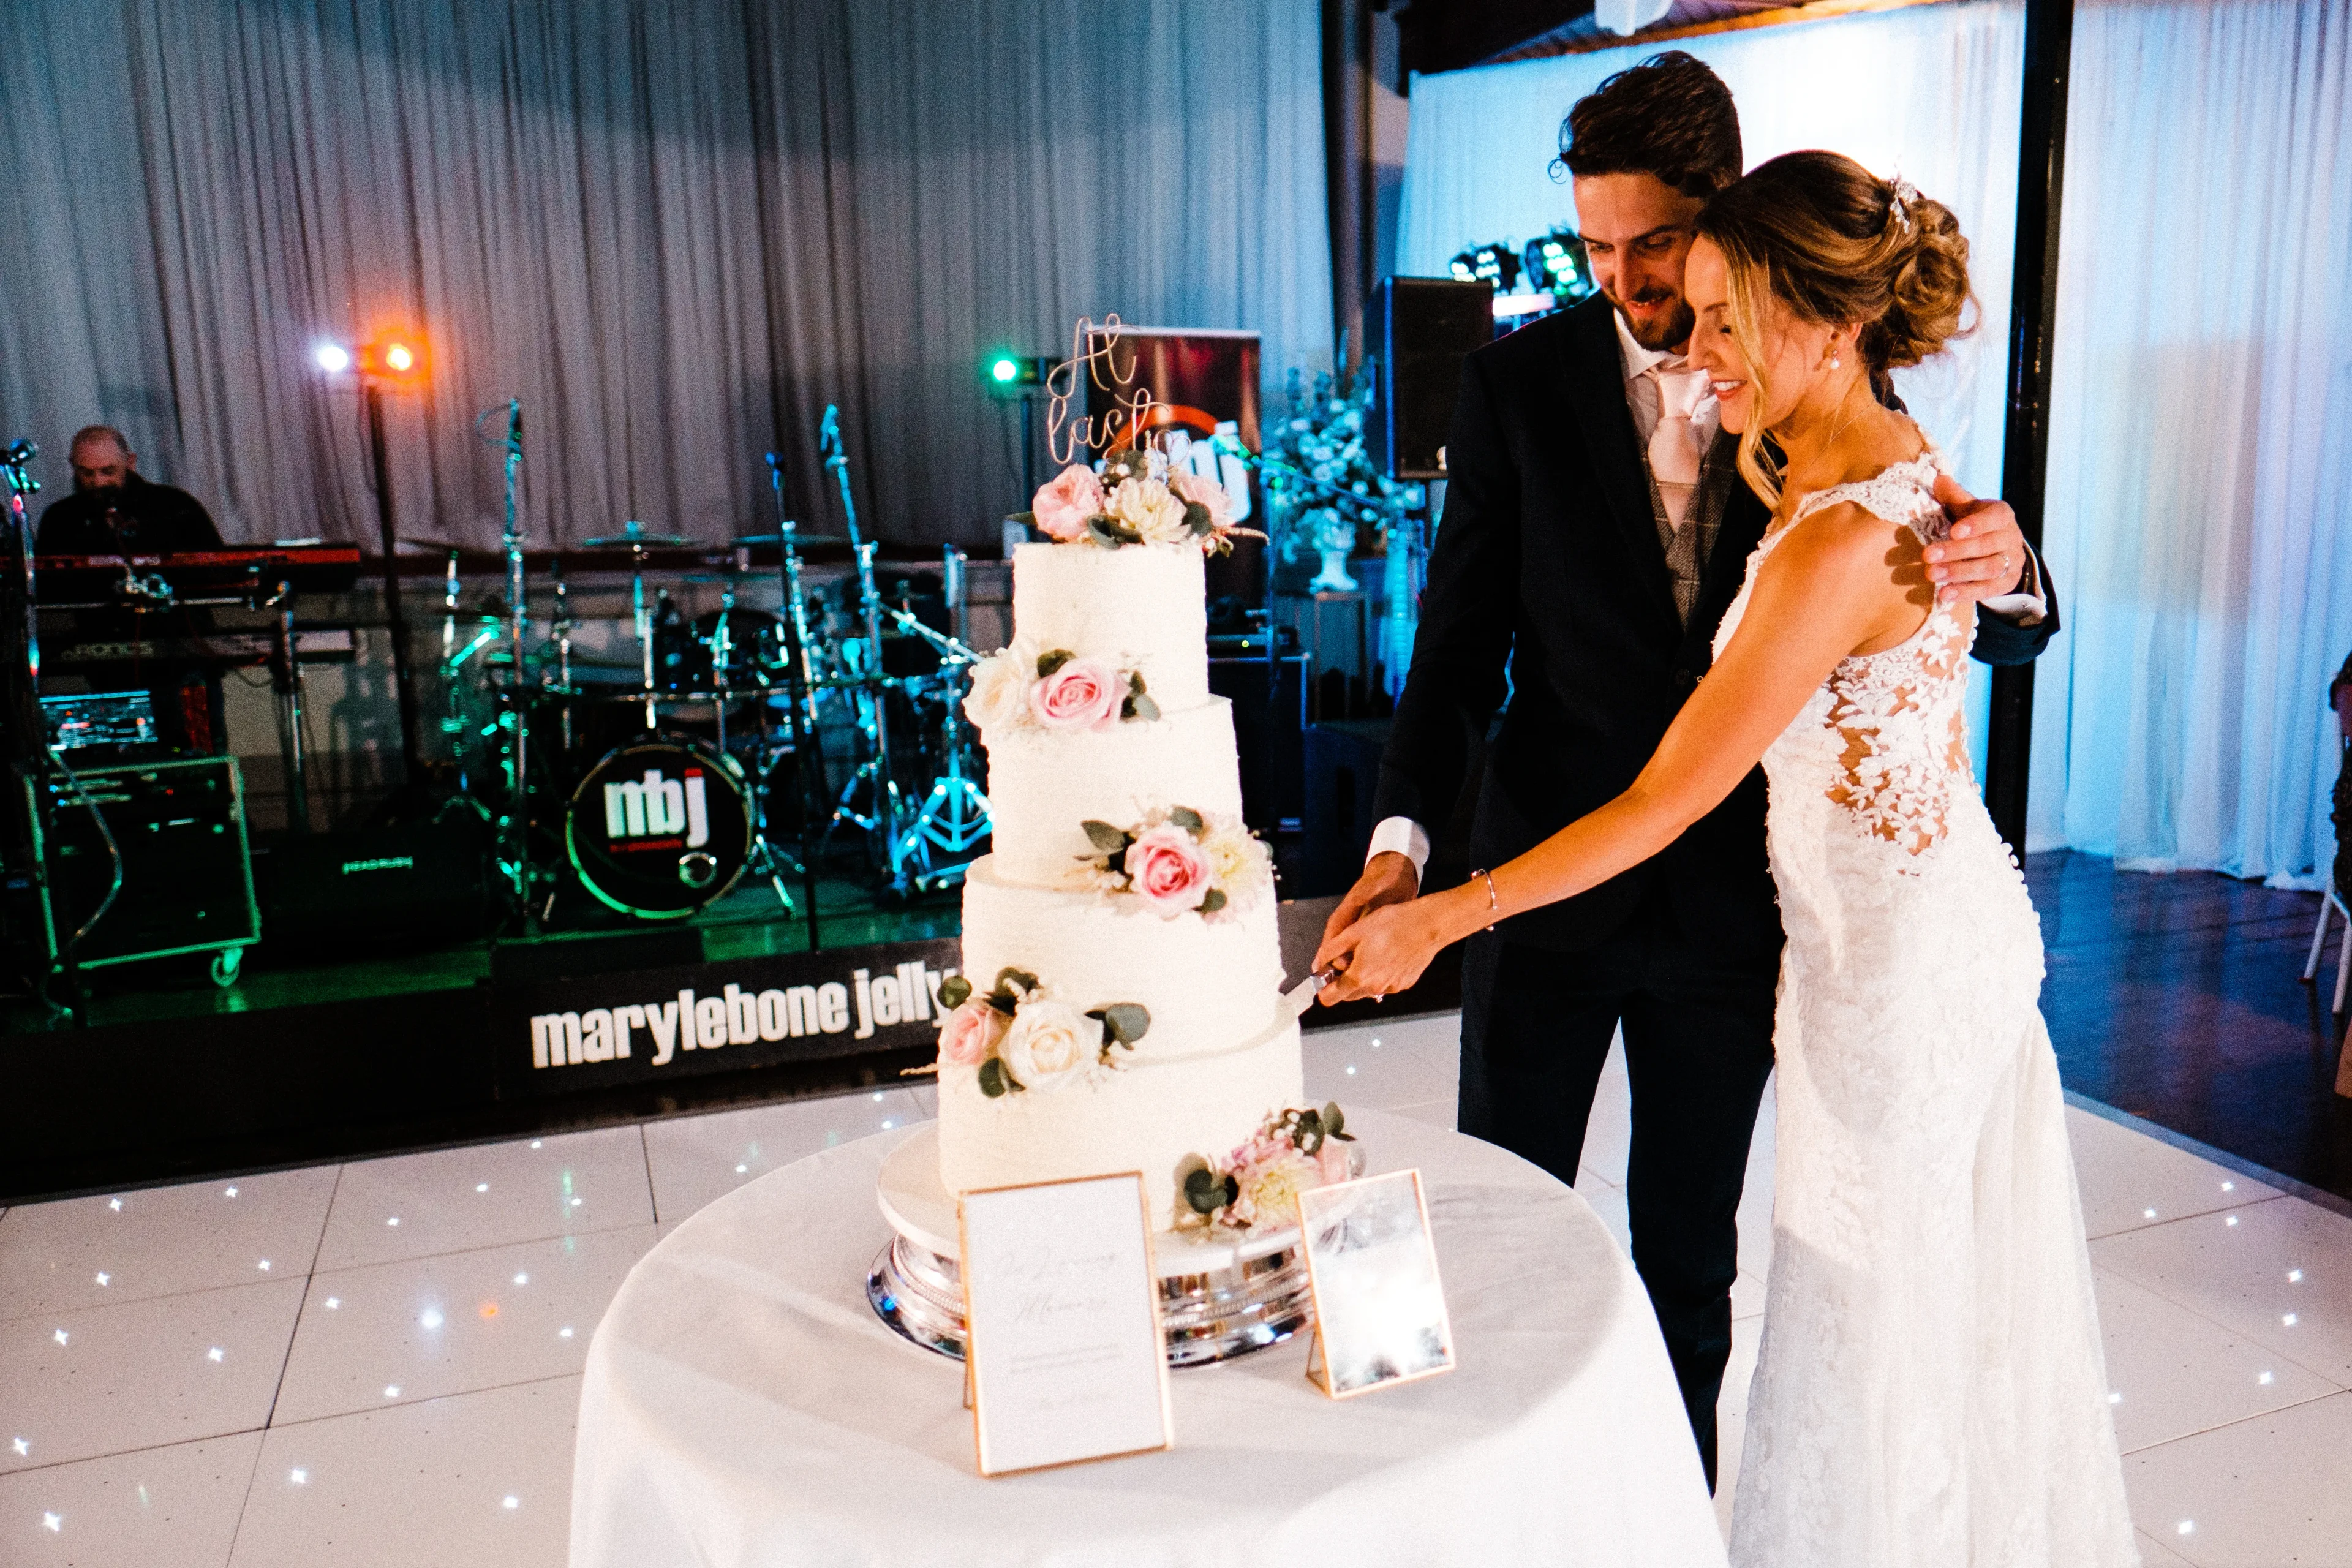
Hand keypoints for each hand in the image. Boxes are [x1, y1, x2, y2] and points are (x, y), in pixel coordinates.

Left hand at [1313, 898, 1447, 1003]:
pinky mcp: (1404, 984)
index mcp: (1359, 977)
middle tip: (1347, 959)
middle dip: (1343, 982)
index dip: (1323, 990)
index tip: (1323, 980)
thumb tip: (1319, 962)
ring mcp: (1392, 988)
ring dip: (1363, 978)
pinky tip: (1386, 955)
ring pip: (1367, 989)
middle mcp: (1375, 988)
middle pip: (1349, 995)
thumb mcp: (1354, 932)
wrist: (1427, 925)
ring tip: (1369, 953)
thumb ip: (1331, 950)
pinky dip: (1381, 975)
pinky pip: (1385, 984)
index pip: (1331, 998)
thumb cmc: (1392, 925)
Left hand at [1924, 474, 2028, 605]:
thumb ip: (1954, 496)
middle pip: (1986, 546)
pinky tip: (1944, 594)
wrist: (1999, 549)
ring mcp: (2012, 562)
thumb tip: (1938, 479)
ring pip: (1988, 569)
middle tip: (1927, 556)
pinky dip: (1966, 593)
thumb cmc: (1975, 522)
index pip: (1994, 518)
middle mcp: (2011, 537)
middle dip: (1956, 552)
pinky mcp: (2006, 583)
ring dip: (1958, 573)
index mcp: (2002, 515)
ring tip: (1931, 574)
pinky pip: (1988, 590)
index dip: (1976, 525)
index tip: (1953, 531)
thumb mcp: (1967, 508)